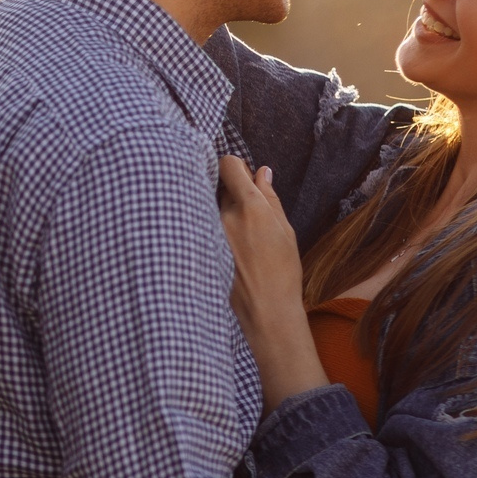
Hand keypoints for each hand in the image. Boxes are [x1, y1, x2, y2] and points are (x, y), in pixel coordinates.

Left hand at [218, 157, 329, 408]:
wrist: (266, 313)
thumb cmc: (282, 272)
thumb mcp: (284, 232)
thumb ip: (270, 199)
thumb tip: (261, 172)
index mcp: (250, 208)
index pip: (227, 165)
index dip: (232, 167)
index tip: (236, 175)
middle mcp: (223, 218)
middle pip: (209, 182)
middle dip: (218, 187)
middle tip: (229, 202)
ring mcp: (205, 235)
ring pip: (198, 206)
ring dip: (206, 209)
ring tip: (224, 228)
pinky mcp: (194, 252)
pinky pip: (192, 228)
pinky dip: (198, 229)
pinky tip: (210, 242)